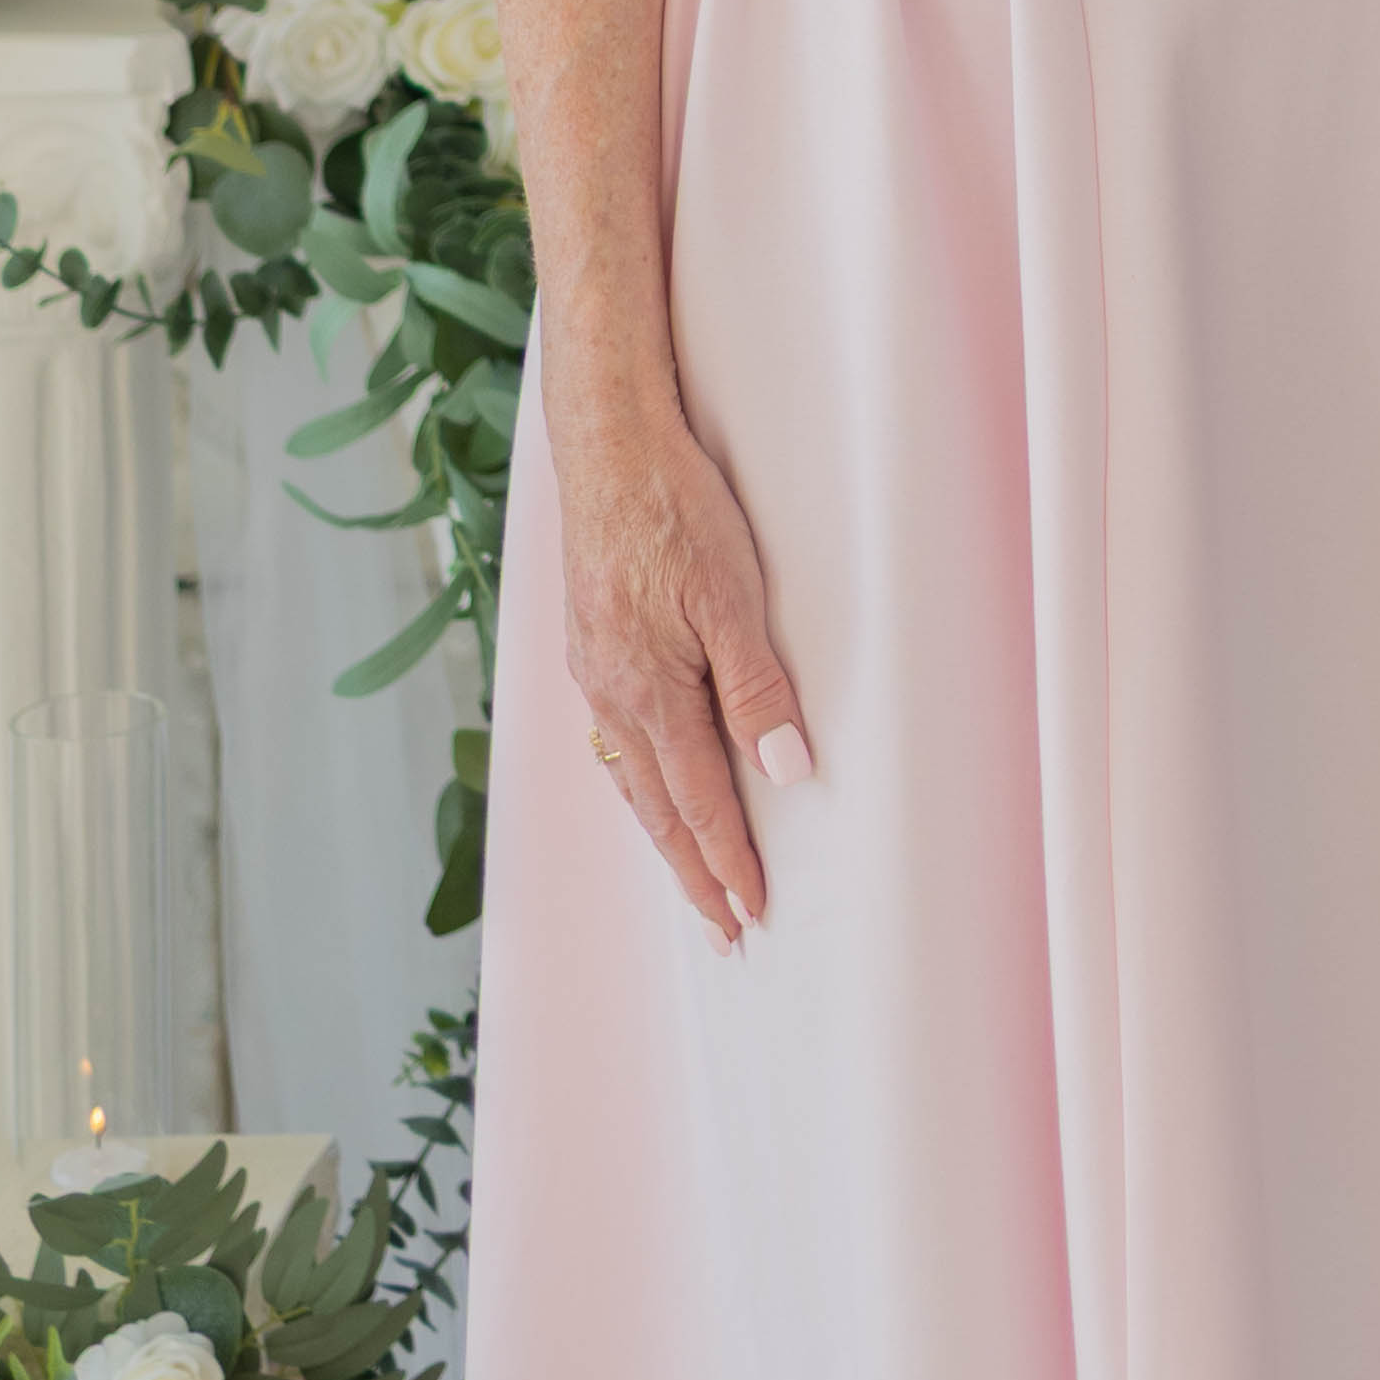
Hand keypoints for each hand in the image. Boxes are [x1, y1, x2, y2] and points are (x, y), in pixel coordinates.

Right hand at [553, 394, 811, 939]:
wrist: (607, 446)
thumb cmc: (676, 509)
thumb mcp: (733, 594)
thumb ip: (756, 687)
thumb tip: (787, 769)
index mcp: (649, 690)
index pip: (699, 801)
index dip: (728, 861)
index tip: (750, 913)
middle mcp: (613, 693)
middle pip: (658, 809)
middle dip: (694, 873)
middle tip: (723, 932)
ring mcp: (596, 671)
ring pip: (632, 778)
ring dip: (665, 834)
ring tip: (690, 878)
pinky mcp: (592, 644)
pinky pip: (616, 737)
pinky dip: (639, 782)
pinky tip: (649, 784)